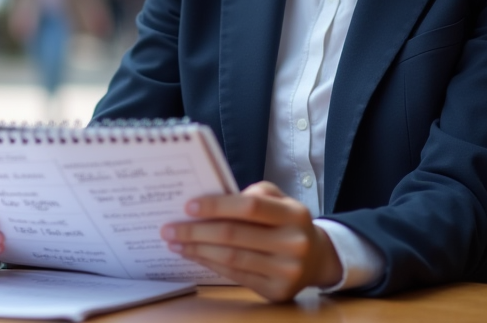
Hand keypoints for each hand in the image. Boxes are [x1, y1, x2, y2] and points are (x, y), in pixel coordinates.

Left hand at [160, 181, 341, 301]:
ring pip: (231, 258)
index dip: (217, 206)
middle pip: (234, 235)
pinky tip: (193, 255)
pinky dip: (210, 264)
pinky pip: (236, 275)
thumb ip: (254, 194)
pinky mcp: (277, 291)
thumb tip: (216, 200)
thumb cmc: (287, 222)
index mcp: (294, 214)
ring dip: (197, 249)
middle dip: (196, 231)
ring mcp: (287, 271)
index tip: (188, 206)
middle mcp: (294, 243)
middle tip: (169, 228)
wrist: (317, 258)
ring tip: (175, 242)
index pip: (250, 207)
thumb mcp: (279, 199)